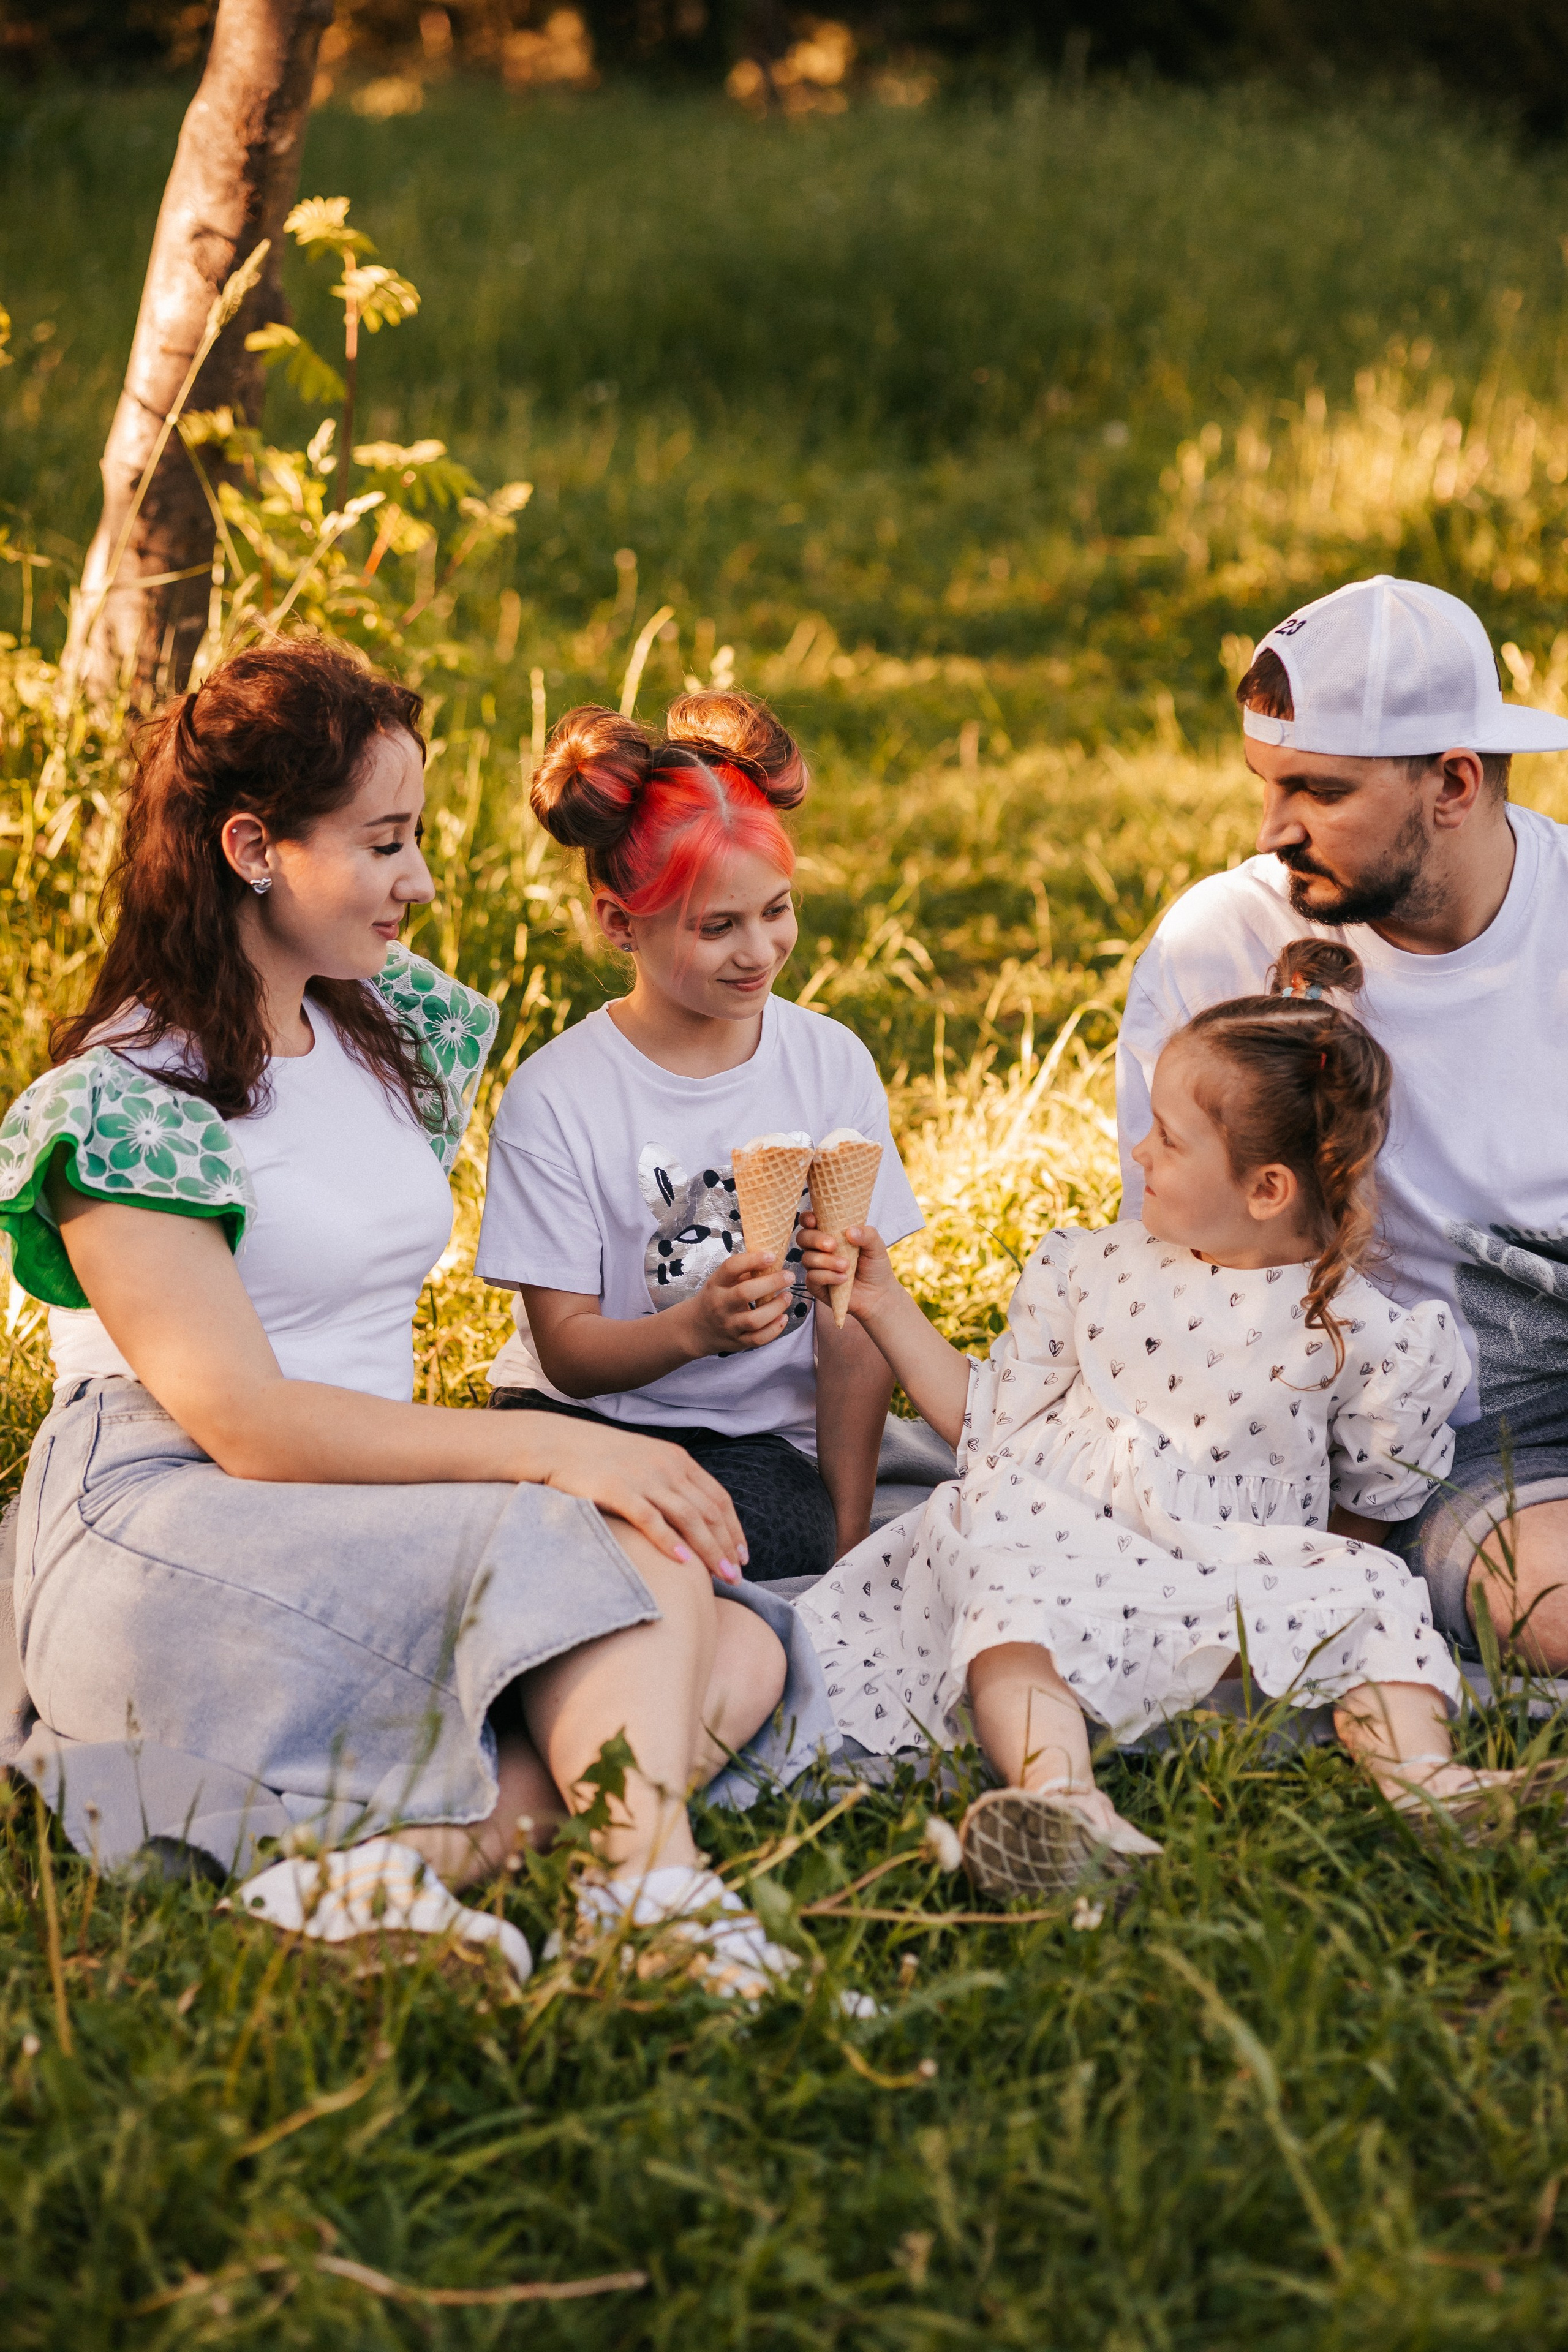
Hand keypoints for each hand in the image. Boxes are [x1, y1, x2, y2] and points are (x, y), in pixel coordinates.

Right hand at [538, 1417, 747, 1582]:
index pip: (718, 1498)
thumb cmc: (603, 1460)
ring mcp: (644, 1478)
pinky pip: (651, 1519)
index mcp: (677, 1460)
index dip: (734, 1529)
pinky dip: (670, 1542)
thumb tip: (695, 1517)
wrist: (559, 1444)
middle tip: (737, 1578)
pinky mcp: (619, 1491)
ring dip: (709, 1550)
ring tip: (721, 1577)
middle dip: (727, 1547)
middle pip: (709, 1512)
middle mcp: (667, 1467)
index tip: (742, 1556)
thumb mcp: (647, 1462)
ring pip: (688, 1518)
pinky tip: (684, 1563)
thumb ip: (671, 1483)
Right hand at [681, 1248, 793, 1355]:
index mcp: (715, 1284)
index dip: (752, 1260)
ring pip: (754, 1320)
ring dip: (776, 1307)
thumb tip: (772, 1259)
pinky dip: (775, 1329)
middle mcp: (720, 1305)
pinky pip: (759, 1339)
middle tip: (789, 1276)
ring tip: (787, 1296)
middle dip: (771, 1283)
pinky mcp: (738, 1342)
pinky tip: (783, 1317)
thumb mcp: (721, 1281)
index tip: (772, 1256)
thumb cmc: (715, 1298)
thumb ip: (742, 1271)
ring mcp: (729, 1325)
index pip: (730, 1268)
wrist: (696, 1328)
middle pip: (745, 1293)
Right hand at [798, 1211, 900, 1326]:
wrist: (878, 1294)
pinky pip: (812, 1277)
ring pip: (807, 1258)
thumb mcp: (876, 1246)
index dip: (807, 1218)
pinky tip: (843, 1279)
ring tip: (846, 1266)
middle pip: (802, 1238)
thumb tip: (850, 1231)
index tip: (813, 1221)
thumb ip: (867, 1234)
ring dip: (826, 1261)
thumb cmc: (875, 1266)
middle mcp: (819, 1249)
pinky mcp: (816, 1285)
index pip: (810, 1221)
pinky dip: (828, 1277)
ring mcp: (816, 1267)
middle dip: (815, 1239)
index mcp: (831, 1233)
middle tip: (833, 1245)